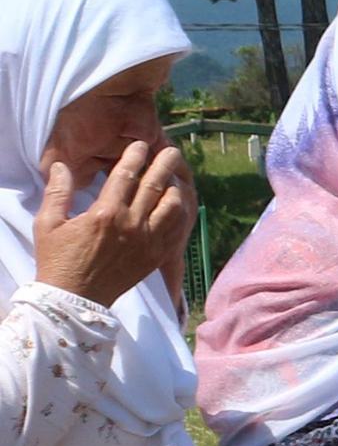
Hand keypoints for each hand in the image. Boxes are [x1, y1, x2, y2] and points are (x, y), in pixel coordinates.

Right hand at [31, 141, 194, 305]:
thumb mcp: (48, 224)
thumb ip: (57, 192)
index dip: (136, 157)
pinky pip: (176, 229)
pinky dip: (180, 214)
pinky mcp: (156, 256)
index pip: (126, 176)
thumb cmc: (57, 260)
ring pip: (172, 206)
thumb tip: (61, 165)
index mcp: (105, 214)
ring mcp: (147, 241)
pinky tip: (178, 206)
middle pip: (155, 185)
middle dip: (165, 164)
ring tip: (174, 178)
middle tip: (171, 151)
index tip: (142, 145)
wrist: (73, 299)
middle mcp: (131, 225)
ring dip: (175, 188)